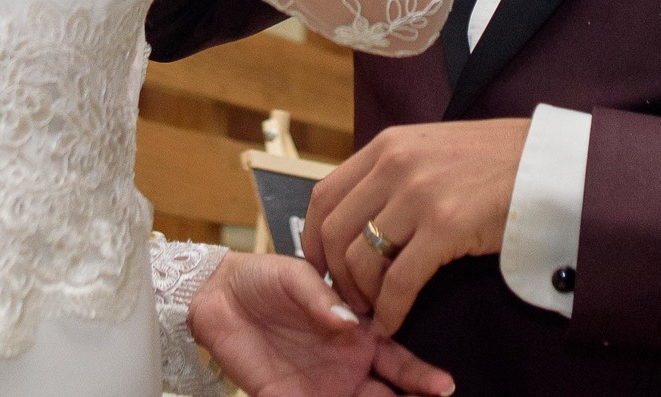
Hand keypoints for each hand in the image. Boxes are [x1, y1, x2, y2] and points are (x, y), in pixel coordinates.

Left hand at [187, 251, 456, 396]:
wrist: (216, 296)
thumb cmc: (263, 278)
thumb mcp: (295, 274)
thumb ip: (321, 296)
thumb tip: (349, 321)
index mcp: (358, 332)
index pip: (399, 359)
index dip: (423, 375)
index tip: (444, 386)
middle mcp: (347, 364)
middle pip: (388, 394)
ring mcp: (322, 387)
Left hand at [302, 119, 529, 333]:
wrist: (549, 161)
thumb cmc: (496, 160)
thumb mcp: (431, 149)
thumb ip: (394, 173)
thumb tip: (363, 214)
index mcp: (387, 145)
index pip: (323, 195)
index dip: (313, 239)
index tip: (319, 267)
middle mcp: (394, 164)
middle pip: (334, 231)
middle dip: (334, 275)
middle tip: (348, 298)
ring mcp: (419, 193)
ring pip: (361, 258)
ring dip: (361, 295)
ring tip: (374, 310)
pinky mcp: (446, 226)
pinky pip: (400, 280)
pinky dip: (391, 309)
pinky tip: (394, 322)